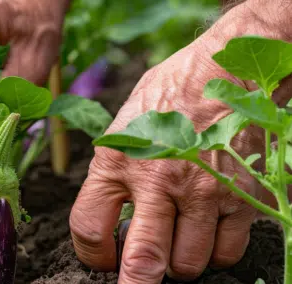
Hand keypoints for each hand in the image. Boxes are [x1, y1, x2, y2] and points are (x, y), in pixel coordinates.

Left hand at [69, 0, 291, 282]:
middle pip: (141, 262)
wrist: (228, 69)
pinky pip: (227, 251)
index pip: (89, 227)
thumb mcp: (124, 125)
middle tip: (137, 282)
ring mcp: (203, 191)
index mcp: (117, 161)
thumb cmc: (169, 95)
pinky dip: (216, 252)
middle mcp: (157, 181)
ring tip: (177, 246)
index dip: (90, 255)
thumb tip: (104, 217)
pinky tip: (209, 232)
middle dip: (136, 283)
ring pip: (188, 265)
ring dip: (180, 265)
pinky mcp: (243, 195)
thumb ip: (111, 171)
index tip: (101, 259)